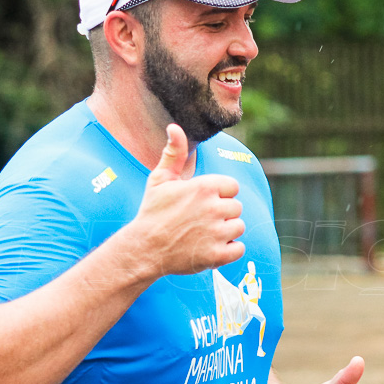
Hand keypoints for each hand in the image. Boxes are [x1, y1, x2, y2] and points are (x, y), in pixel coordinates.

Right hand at [130, 124, 244, 275]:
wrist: (143, 249)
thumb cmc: (152, 211)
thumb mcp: (160, 179)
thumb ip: (174, 153)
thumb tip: (175, 127)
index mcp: (205, 187)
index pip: (232, 187)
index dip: (219, 195)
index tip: (202, 202)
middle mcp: (214, 208)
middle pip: (236, 207)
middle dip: (222, 214)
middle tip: (199, 220)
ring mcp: (217, 233)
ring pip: (239, 227)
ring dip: (226, 232)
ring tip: (204, 234)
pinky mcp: (217, 255)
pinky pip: (239, 249)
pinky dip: (228, 251)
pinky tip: (211, 247)